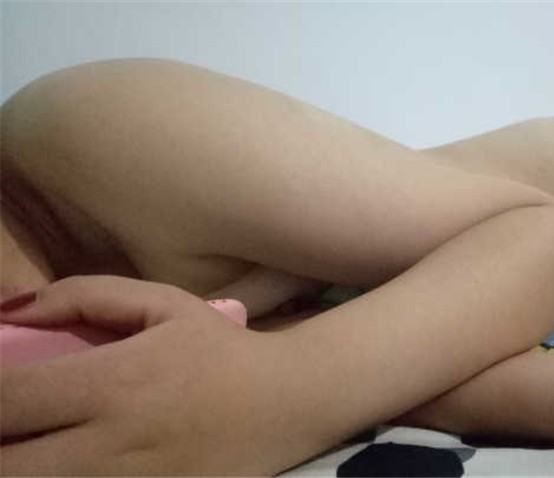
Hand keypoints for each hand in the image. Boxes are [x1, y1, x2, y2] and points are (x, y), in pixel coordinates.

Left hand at [0, 276, 278, 474]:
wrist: (289, 403)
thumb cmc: (222, 350)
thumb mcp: (164, 303)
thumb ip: (85, 296)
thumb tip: (11, 310)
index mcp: (115, 381)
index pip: (7, 400)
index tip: (2, 390)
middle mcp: (115, 441)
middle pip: (8, 464)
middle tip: (12, 425)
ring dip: (27, 465)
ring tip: (36, 442)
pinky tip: (72, 462)